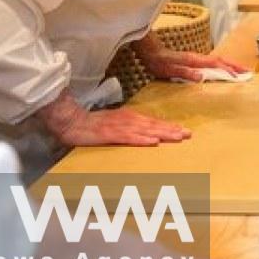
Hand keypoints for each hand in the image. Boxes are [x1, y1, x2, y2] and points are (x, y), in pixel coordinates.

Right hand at [37, 91, 190, 146]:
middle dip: (171, 130)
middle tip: (188, 134)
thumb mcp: (115, 124)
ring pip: (145, 130)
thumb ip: (129, 128)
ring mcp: (119, 126)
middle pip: (153, 125)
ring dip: (162, 133)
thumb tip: (145, 134)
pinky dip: (141, 139)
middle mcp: (128, 120)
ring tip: (177, 137)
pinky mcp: (109, 134)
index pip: (153, 123)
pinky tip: (152, 141)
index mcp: (130, 117)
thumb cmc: (93, 124)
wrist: (71, 120)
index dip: (169, 127)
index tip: (184, 131)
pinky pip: (128, 137)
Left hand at [134, 33, 247, 81]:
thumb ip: (185, 73)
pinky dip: (222, 66)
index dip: (228, 70)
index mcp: (195, 60)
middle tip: (248, 72)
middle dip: (235, 66)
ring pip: (218, 61)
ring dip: (230, 65)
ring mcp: (197, 58)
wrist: (151, 52)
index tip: (239, 76)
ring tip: (241, 71)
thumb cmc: (159, 62)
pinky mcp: (194, 61)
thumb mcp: (170, 70)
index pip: (216, 64)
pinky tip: (224, 70)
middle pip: (221, 60)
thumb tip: (201, 77)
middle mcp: (198, 58)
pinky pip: (212, 63)